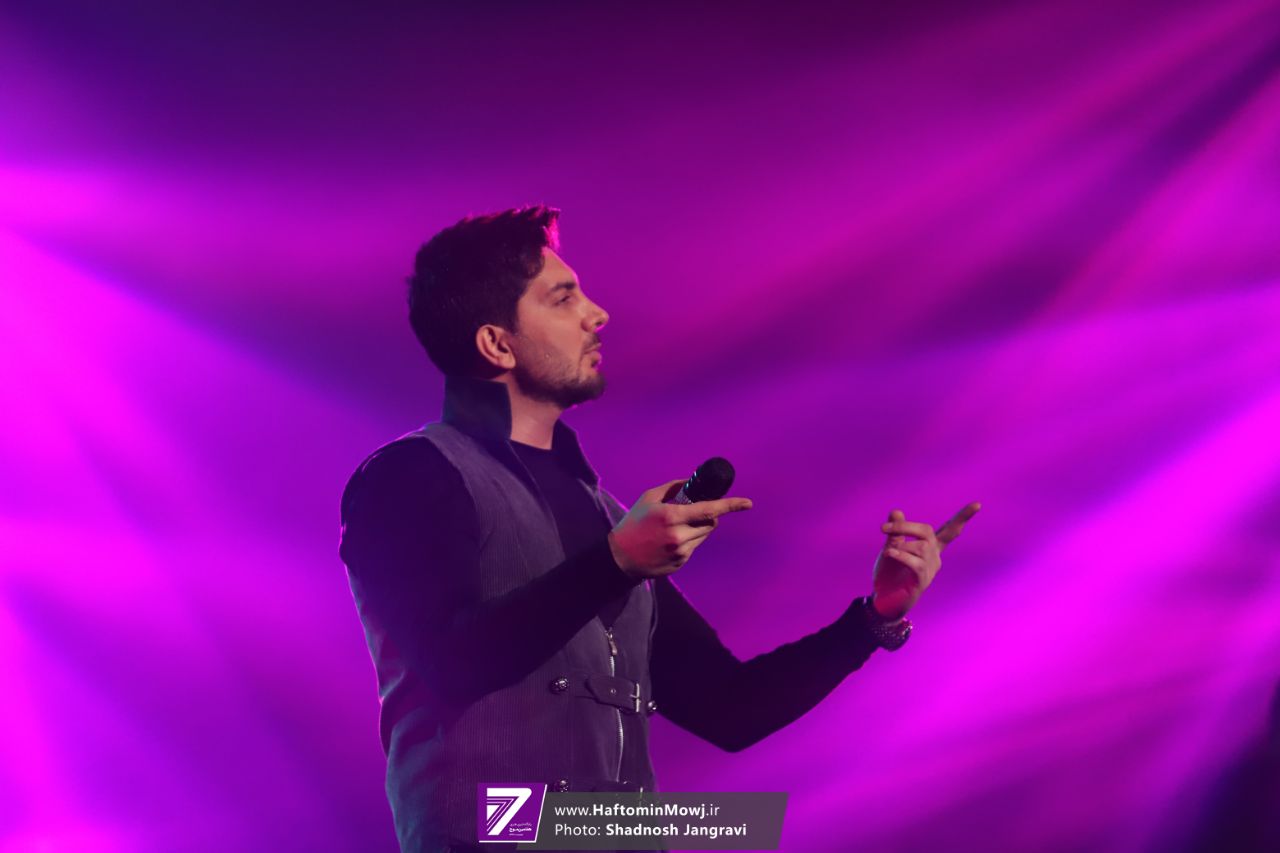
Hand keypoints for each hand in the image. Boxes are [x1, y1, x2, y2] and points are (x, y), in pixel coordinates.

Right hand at [608, 479, 752, 579]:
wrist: (619, 558)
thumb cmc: (633, 523)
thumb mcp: (649, 499)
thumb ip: (673, 488)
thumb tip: (693, 482)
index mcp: (671, 516)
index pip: (709, 510)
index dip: (731, 505)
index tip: (748, 503)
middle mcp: (678, 536)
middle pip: (710, 524)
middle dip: (708, 516)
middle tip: (692, 512)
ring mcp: (681, 552)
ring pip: (704, 536)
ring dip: (698, 528)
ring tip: (675, 528)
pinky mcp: (680, 563)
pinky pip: (693, 547)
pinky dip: (687, 540)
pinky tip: (667, 542)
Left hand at [871, 502, 980, 619]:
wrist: (884, 599)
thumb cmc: (890, 573)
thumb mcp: (891, 547)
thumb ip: (895, 531)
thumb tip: (896, 510)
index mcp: (930, 547)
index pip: (949, 530)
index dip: (962, 517)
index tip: (978, 504)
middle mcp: (934, 557)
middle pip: (928, 533)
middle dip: (907, 527)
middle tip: (883, 528)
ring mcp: (930, 570)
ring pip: (920, 548)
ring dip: (900, 546)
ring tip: (888, 553)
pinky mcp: (922, 581)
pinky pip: (916, 563)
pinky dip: (901, 556)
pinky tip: (889, 554)